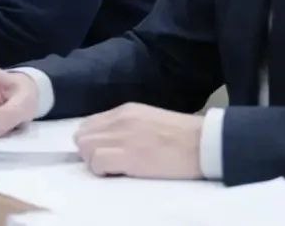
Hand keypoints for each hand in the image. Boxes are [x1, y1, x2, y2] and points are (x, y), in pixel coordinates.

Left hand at [74, 103, 202, 178]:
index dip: (92, 141)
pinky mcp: (128, 155)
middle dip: (90, 152)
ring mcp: (122, 136)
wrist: (203, 143)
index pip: (89, 124)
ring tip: (113, 169)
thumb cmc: (182, 135)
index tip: (104, 152)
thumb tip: (110, 140)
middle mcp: (119, 120)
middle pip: (82, 137)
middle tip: (107, 163)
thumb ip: (128, 125)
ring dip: (94, 162)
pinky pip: (97, 162)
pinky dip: (102, 171)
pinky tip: (117, 173)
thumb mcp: (149, 119)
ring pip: (85, 148)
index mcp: (125, 111)